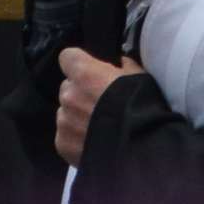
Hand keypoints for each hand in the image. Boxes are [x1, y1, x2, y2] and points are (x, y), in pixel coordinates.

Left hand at [54, 48, 142, 166]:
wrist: (140, 146)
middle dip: (80, 94)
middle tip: (99, 106)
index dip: (79, 64)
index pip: (67, 57)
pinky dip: (75, 138)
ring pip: (66, 113)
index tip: (90, 72)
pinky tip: (93, 144)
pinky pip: (65, 135)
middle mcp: (68, 94)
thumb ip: (124, 67)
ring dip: (77, 117)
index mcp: (84, 73)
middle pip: (68, 88)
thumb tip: (120, 63)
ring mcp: (64, 120)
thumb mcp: (138, 78)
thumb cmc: (141, 106)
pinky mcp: (62, 143)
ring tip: (98, 130)